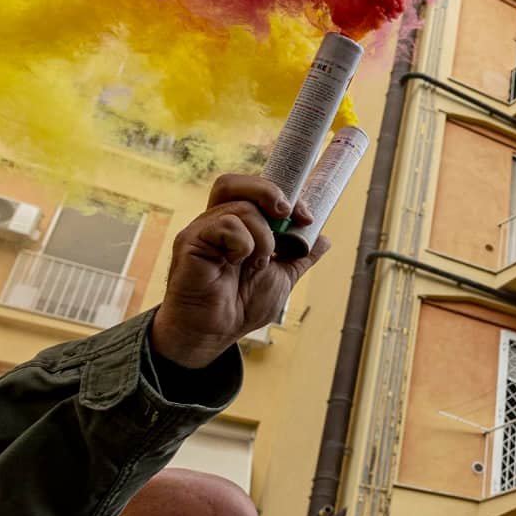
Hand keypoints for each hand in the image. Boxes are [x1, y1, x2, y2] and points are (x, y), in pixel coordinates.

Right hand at [151, 174, 324, 367]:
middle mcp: (217, 222)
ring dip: (263, 235)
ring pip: (241, 207)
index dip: (282, 194)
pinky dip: (243, 244)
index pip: (253, 190)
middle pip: (235, 183)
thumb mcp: (282, 277)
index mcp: (236, 225)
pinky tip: (237, 263)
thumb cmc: (241, 306)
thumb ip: (300, 256)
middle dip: (268, 192)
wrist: (217, 332)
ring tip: (259, 261)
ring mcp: (203, 230)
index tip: (306, 218)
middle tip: (287, 214)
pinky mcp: (191, 241)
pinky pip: (226, 225)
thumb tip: (324, 239)